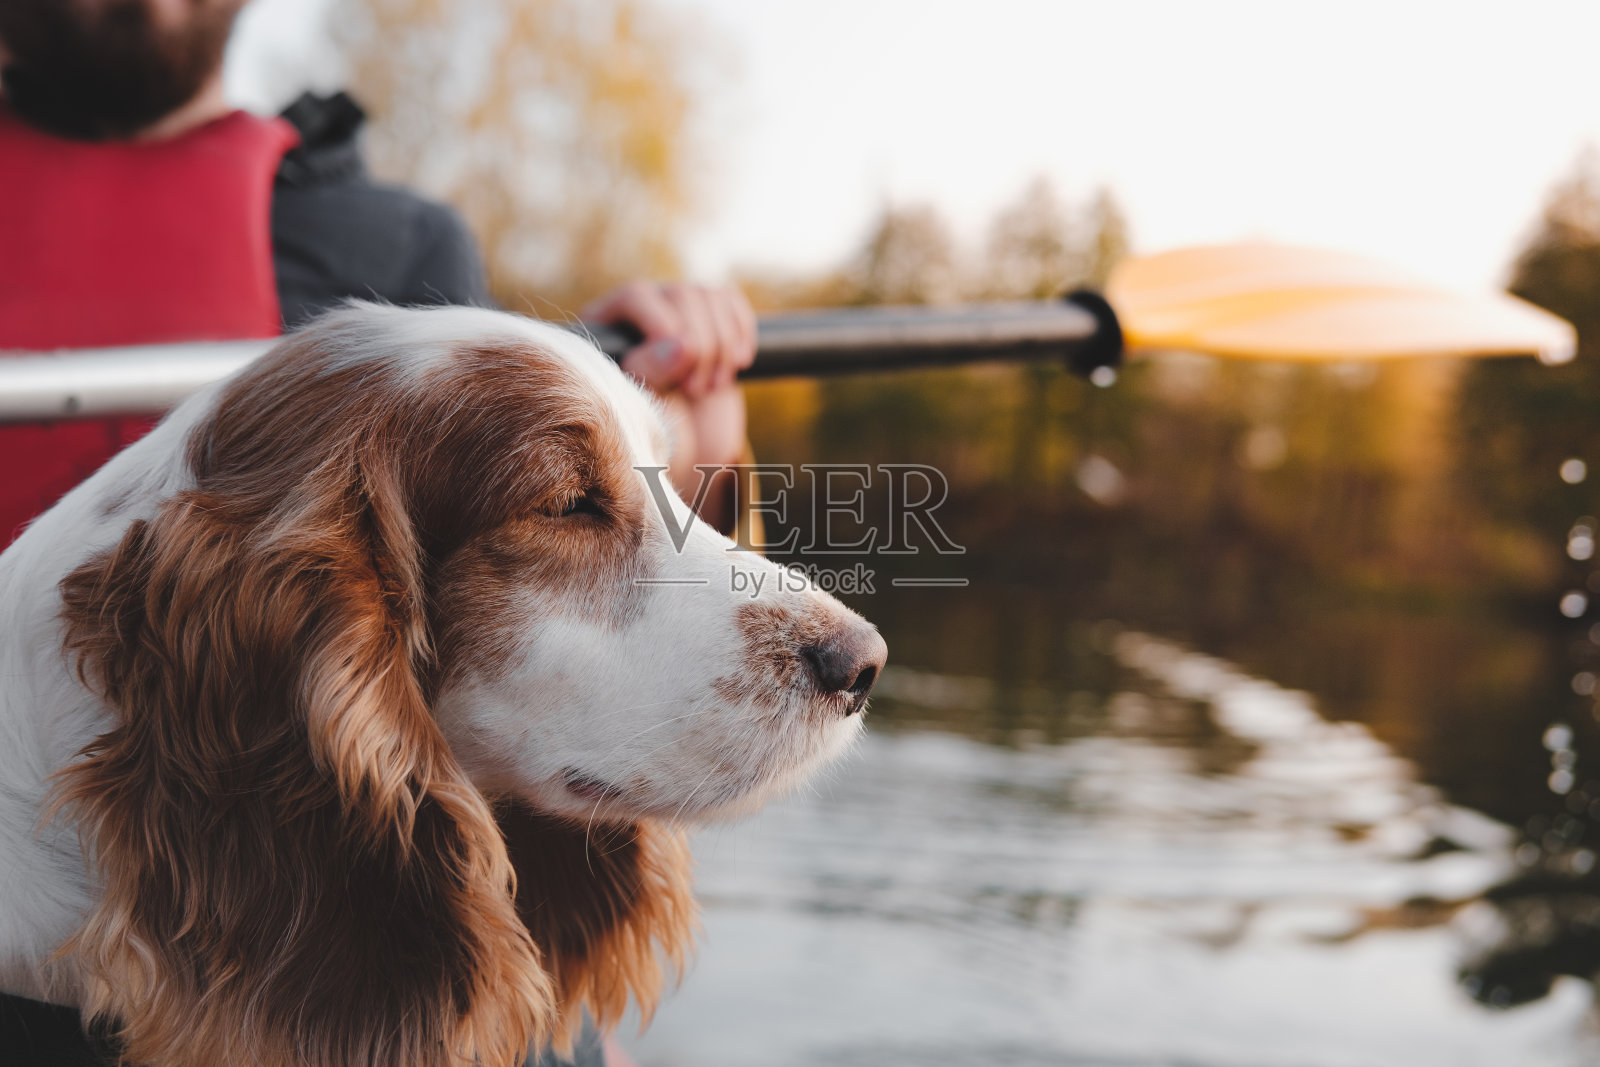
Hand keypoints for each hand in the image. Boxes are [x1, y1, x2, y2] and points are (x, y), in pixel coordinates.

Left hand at [584, 283, 755, 529]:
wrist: (685, 446)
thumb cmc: (652, 433)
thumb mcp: (644, 411)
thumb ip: (652, 374)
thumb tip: (682, 343)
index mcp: (607, 327)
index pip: (637, 298)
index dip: (666, 335)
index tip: (680, 382)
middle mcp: (639, 308)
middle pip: (682, 295)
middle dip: (701, 348)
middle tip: (696, 392)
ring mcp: (676, 308)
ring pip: (710, 297)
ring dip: (723, 347)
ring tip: (713, 387)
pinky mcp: (710, 315)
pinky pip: (731, 301)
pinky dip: (742, 332)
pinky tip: (738, 363)